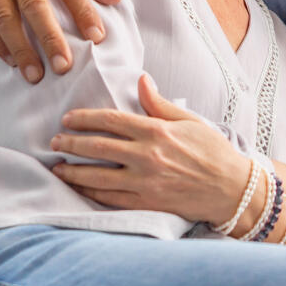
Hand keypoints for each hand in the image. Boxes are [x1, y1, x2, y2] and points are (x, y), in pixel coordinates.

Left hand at [49, 75, 253, 225]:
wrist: (232, 189)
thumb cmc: (213, 152)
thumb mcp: (189, 120)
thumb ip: (160, 103)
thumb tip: (141, 81)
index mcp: (156, 132)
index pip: (111, 121)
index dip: (85, 119)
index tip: (68, 119)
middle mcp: (147, 157)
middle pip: (98, 148)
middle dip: (71, 144)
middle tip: (54, 142)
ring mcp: (145, 183)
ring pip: (98, 177)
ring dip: (73, 171)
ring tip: (57, 167)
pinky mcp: (146, 204)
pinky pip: (110, 199)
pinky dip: (90, 193)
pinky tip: (77, 188)